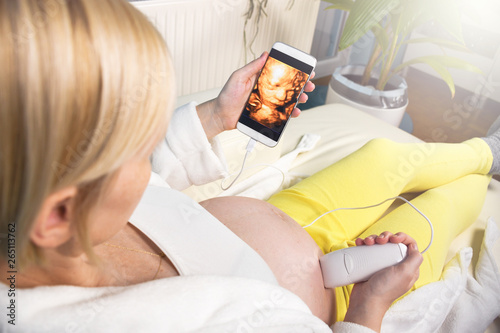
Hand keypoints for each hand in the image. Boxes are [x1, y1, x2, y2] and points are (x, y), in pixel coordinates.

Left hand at [196, 52, 315, 139]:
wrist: (221, 116)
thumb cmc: (227, 96)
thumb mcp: (238, 77)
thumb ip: (252, 67)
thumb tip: (264, 54)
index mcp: (261, 78)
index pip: (280, 71)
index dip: (293, 70)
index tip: (304, 68)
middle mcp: (266, 89)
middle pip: (288, 86)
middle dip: (301, 84)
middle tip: (309, 84)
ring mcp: (268, 102)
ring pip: (288, 99)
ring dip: (299, 98)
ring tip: (304, 98)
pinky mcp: (267, 114)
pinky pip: (282, 113)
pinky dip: (290, 113)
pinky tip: (295, 112)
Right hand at [344, 232, 422, 331]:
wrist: (366, 300)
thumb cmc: (385, 289)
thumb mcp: (405, 273)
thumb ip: (415, 259)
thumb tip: (414, 247)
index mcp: (408, 266)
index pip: (409, 245)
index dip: (402, 237)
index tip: (393, 239)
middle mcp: (396, 264)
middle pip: (393, 242)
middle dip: (386, 237)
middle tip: (379, 241)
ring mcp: (382, 264)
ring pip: (379, 244)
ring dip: (373, 238)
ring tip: (367, 242)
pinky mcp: (370, 264)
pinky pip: (368, 249)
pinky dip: (363, 244)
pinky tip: (359, 243)